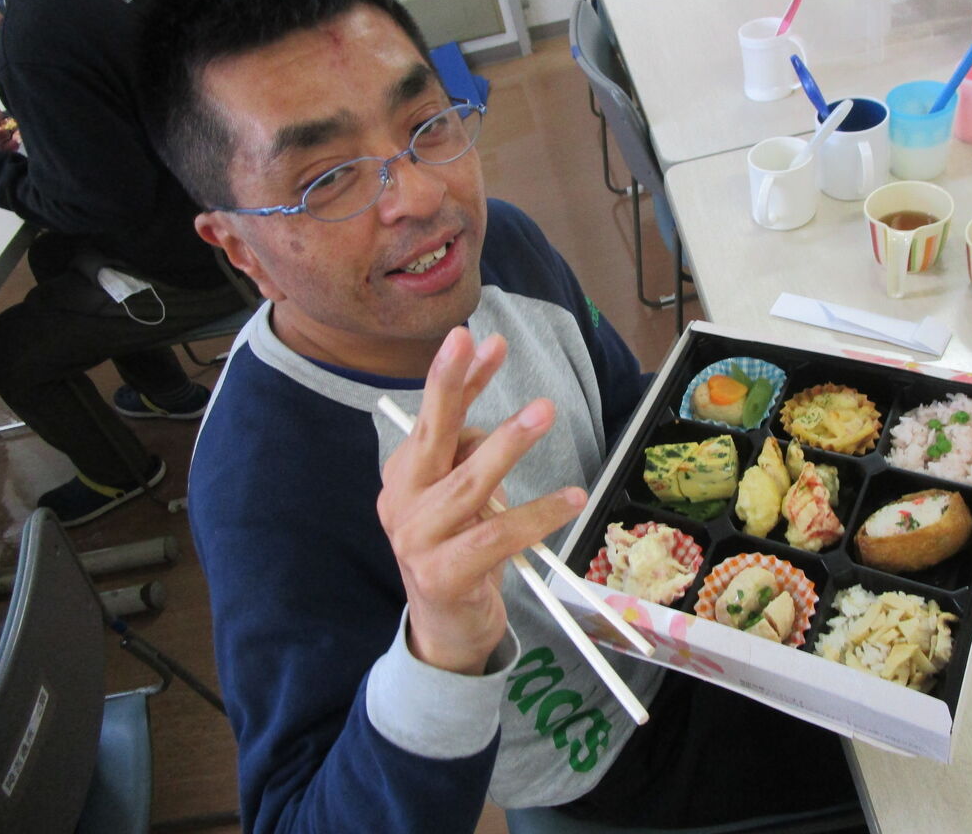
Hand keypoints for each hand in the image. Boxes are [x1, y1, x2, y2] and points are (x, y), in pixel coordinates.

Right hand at [377, 328, 586, 674]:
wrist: (446, 631)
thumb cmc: (461, 552)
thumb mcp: (464, 500)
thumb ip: (472, 459)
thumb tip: (500, 423)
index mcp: (403, 476)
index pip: (433, 418)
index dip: (460, 378)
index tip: (484, 340)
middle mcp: (401, 502)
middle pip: (431, 435)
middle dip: (454, 385)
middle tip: (484, 345)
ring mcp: (416, 540)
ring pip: (469, 483)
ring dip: (509, 444)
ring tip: (544, 411)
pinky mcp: (443, 576)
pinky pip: (496, 537)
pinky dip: (536, 515)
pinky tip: (570, 498)